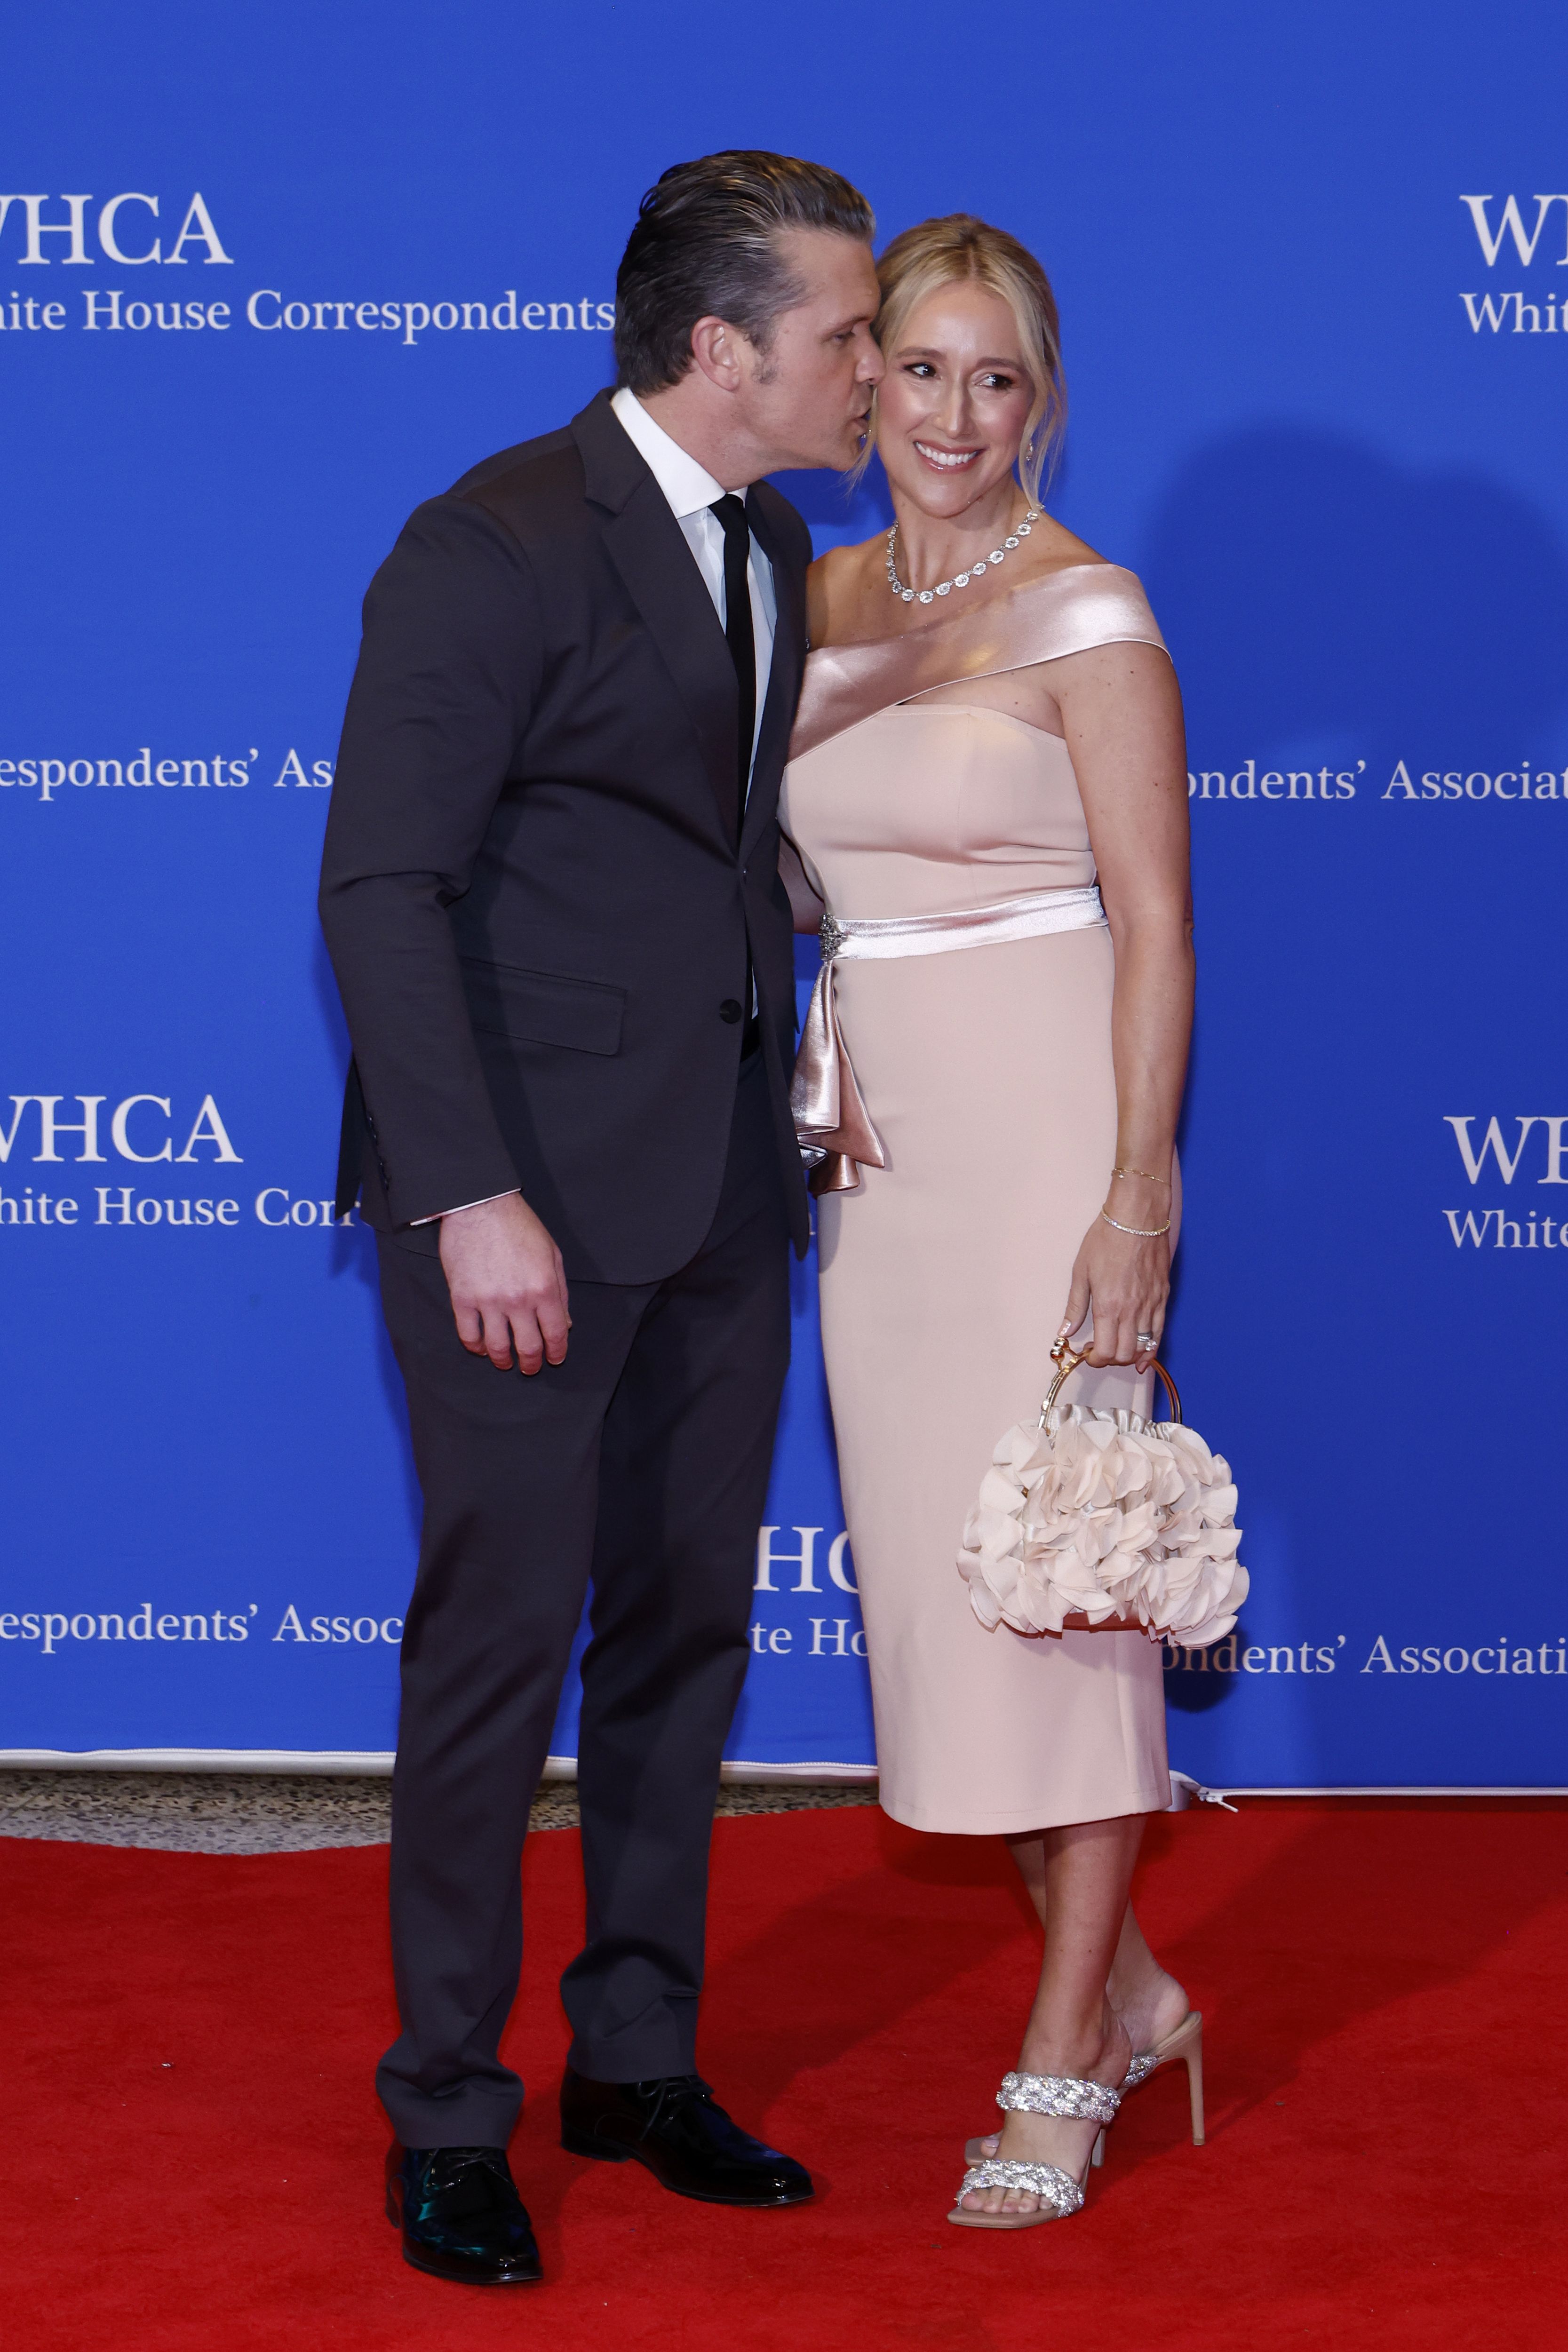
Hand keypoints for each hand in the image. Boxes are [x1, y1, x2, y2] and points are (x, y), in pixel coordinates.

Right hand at [438, 1192, 569, 1372]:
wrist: (480, 1205)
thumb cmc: (519, 1225)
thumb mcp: (552, 1254)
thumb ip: (560, 1291)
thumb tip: (564, 1323)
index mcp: (544, 1288)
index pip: (555, 1334)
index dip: (557, 1352)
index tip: (555, 1358)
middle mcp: (518, 1300)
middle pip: (528, 1347)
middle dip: (532, 1363)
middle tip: (530, 1367)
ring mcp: (488, 1301)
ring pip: (497, 1346)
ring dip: (503, 1360)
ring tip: (505, 1361)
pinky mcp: (461, 1298)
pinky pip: (468, 1334)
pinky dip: (476, 1347)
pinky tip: (482, 1348)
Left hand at [1058, 1197, 1168, 1372]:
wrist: (1137, 1218)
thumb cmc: (1107, 1239)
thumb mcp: (1081, 1272)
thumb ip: (1075, 1306)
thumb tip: (1065, 1331)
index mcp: (1108, 1306)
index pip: (1104, 1352)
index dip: (1094, 1360)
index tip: (1087, 1354)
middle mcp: (1132, 1311)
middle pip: (1123, 1355)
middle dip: (1109, 1360)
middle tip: (1099, 1350)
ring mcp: (1151, 1305)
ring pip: (1142, 1348)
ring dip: (1128, 1355)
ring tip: (1116, 1347)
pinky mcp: (1163, 1298)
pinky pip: (1159, 1333)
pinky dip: (1151, 1349)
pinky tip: (1143, 1355)